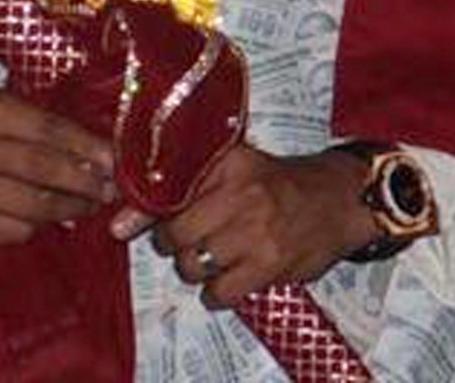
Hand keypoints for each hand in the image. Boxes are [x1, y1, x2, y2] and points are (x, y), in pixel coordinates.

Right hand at [0, 86, 115, 243]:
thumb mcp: (0, 105)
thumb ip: (42, 123)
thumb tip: (97, 150)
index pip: (47, 130)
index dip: (85, 146)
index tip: (114, 159)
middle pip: (42, 170)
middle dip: (84, 182)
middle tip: (111, 188)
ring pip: (32, 206)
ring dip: (70, 208)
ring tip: (91, 204)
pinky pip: (14, 231)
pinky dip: (40, 225)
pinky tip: (54, 217)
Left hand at [113, 144, 375, 306]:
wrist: (337, 199)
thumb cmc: (276, 182)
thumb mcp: (233, 168)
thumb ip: (179, 187)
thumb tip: (117, 223)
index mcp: (226, 160)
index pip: (167, 187)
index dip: (143, 211)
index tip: (128, 223)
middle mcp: (238, 191)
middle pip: (173, 232)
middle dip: (171, 244)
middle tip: (182, 241)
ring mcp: (255, 229)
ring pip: (192, 264)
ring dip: (192, 268)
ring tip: (207, 258)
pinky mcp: (270, 264)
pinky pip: (220, 292)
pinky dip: (216, 293)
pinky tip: (226, 280)